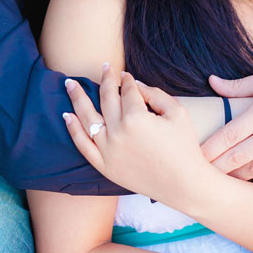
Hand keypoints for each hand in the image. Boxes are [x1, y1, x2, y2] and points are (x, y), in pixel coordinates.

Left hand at [64, 64, 209, 198]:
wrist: (183, 184)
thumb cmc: (184, 147)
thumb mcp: (177, 113)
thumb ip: (155, 93)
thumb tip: (133, 83)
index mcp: (136, 118)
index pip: (127, 92)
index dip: (126, 80)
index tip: (123, 74)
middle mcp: (118, 132)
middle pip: (105, 99)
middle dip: (104, 80)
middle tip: (102, 68)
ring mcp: (108, 150)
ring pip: (87, 119)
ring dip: (77, 98)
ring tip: (69, 84)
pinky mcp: (104, 166)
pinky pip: (83, 145)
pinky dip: (73, 129)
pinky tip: (67, 115)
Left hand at [202, 66, 252, 179]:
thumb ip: (239, 85)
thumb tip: (211, 82)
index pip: (229, 134)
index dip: (209, 148)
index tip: (193, 154)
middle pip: (237, 157)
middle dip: (215, 166)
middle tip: (199, 170)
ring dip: (234, 173)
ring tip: (217, 172)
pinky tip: (244, 170)